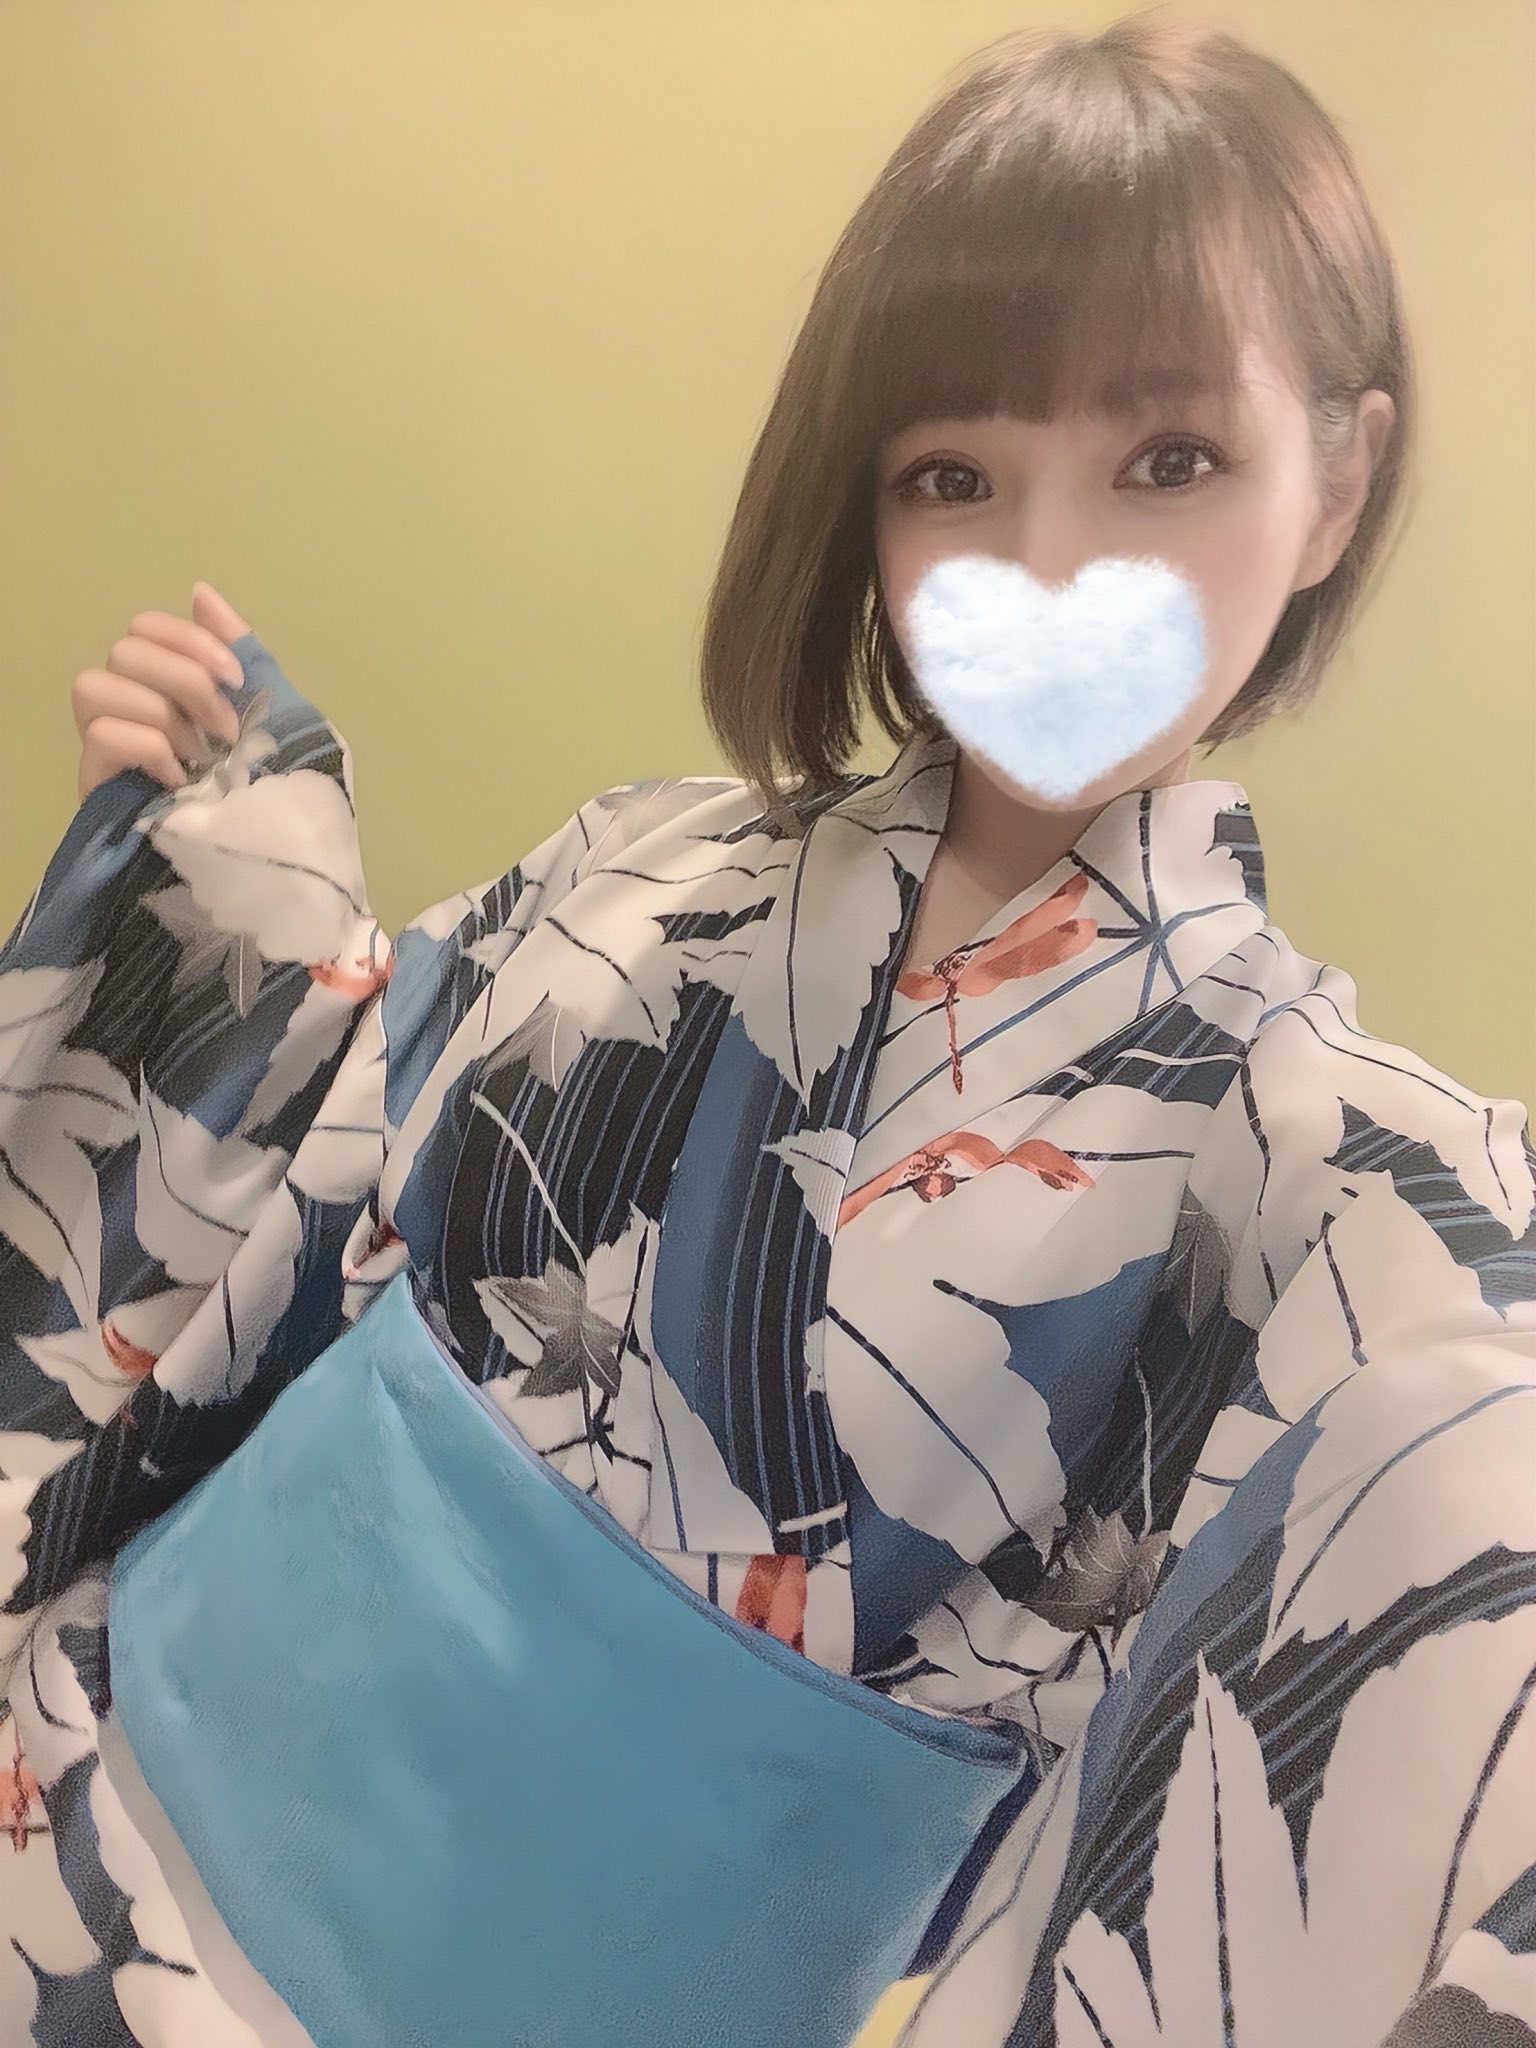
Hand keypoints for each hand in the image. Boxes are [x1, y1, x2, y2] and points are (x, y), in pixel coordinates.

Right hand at [72, 581, 253, 804]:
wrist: (264, 853)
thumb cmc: (265, 781)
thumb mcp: (269, 709)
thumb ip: (241, 649)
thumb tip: (201, 593)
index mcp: (163, 683)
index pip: (145, 626)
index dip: (190, 640)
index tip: (237, 680)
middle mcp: (125, 704)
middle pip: (124, 651)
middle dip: (185, 683)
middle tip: (225, 731)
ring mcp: (105, 743)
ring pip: (95, 686)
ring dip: (163, 718)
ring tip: (200, 758)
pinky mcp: (95, 781)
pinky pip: (101, 734)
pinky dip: (149, 749)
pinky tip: (178, 778)